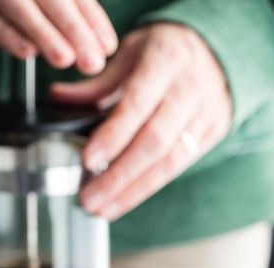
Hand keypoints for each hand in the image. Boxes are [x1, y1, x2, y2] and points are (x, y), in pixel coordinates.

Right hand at [0, 0, 117, 73]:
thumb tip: (85, 33)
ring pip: (15, 1)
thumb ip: (47, 5)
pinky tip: (24, 51)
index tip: (108, 44)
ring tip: (66, 59)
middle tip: (94, 61)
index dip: (89, 15)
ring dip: (43, 31)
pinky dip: (1, 32)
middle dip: (74, 27)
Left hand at [51, 24, 231, 219]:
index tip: (87, 161)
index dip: (112, 136)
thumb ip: (97, 84)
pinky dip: (147, 188)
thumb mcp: (130, 55)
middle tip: (89, 198)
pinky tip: (123, 201)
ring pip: (169, 162)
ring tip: (103, 209)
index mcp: (165, 60)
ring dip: (132, 192)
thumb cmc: (164, 53)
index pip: (137, 105)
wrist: (216, 52)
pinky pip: (178, 169)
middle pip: (154, 141)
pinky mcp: (213, 134)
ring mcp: (206, 114)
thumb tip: (57, 98)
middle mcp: (190, 88)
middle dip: (118, 176)